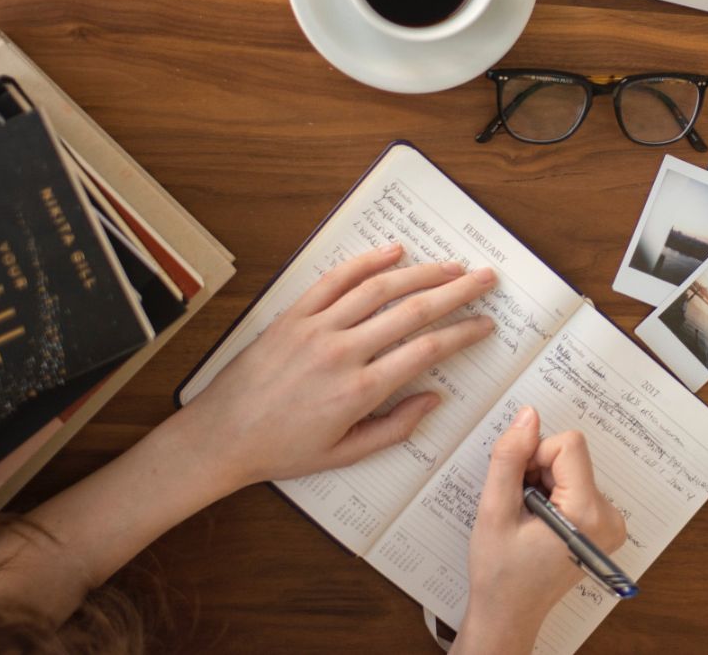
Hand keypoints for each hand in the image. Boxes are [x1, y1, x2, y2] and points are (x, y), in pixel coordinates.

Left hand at [181, 243, 495, 492]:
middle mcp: (342, 352)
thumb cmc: (283, 449)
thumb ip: (395, 428)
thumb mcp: (345, 454)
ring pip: (379, 289)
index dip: (463, 333)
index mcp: (359, 391)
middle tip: (485, 279)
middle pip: (412, 311)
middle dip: (456, 292)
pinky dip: (366, 262)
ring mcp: (316, 328)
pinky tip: (394, 251)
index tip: (485, 324)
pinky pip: (335, 280)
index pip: (426, 351)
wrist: (222, 435)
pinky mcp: (294, 315)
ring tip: (451, 265)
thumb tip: (434, 399)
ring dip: (421, 272)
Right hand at [455, 406, 626, 654]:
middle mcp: (609, 517)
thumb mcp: (494, 510)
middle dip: (537, 471)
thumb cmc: (500, 572)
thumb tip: (528, 415)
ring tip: (527, 519)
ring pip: (571, 467)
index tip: (519, 487)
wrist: (509, 613)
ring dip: (542, 483)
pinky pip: (576, 483)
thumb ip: (510, 458)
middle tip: (519, 507)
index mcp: (588, 514)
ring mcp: (610, 523)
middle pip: (570, 456)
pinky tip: (538, 522)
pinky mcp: (603, 524)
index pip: (568, 445)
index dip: (534, 456)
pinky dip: (552, 493)